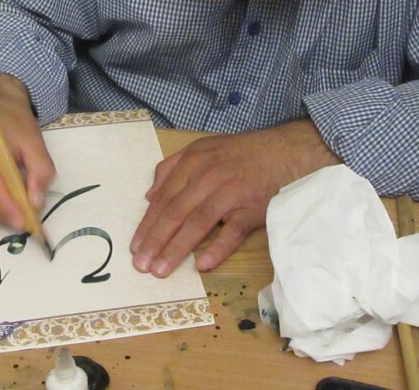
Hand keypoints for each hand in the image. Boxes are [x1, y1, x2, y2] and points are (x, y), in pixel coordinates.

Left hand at [130, 119, 338, 276]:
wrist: (282, 152)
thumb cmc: (238, 154)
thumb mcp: (200, 149)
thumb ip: (171, 168)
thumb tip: (149, 195)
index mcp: (192, 163)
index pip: (164, 198)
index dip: (148, 224)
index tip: (135, 246)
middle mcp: (208, 177)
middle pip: (176, 212)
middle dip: (156, 240)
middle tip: (141, 264)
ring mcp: (231, 193)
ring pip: (198, 223)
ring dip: (177, 248)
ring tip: (161, 270)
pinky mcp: (251, 208)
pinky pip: (233, 232)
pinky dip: (217, 248)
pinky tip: (201, 265)